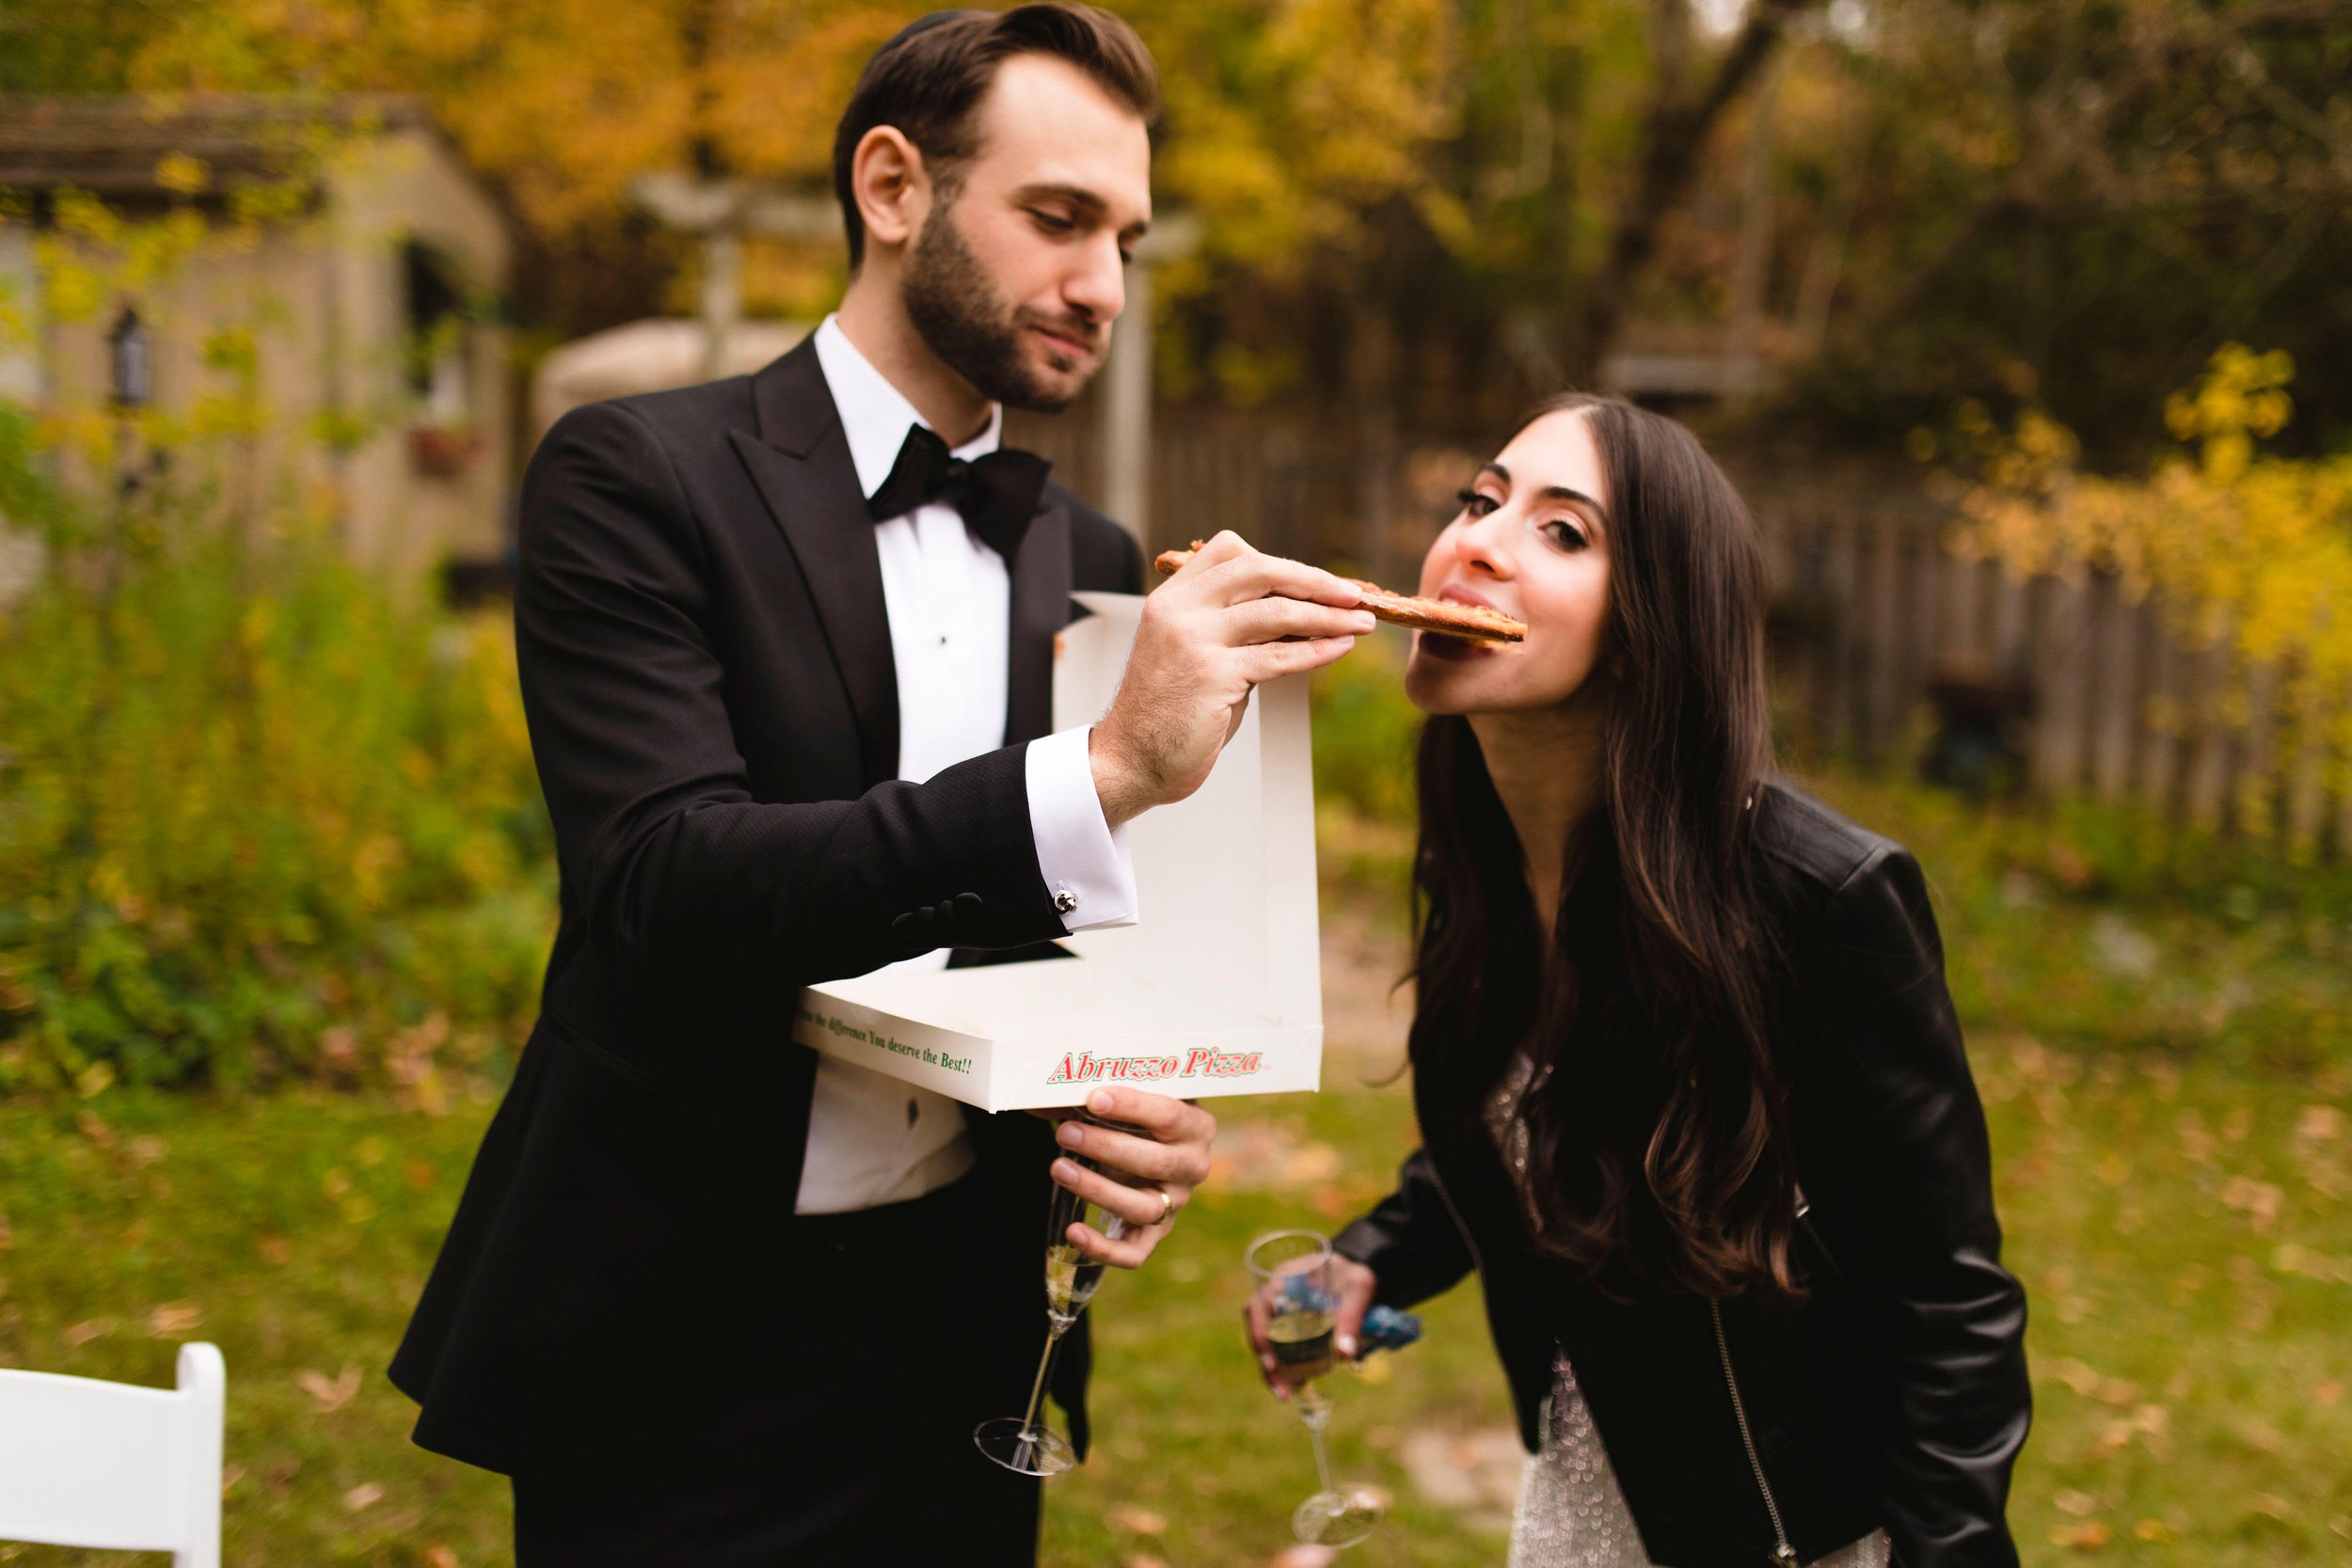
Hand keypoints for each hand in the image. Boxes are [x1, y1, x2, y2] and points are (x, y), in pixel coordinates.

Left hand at [1045, 1087, 1215, 1268]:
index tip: (1094, 1099)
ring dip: (1098, 1189)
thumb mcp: (1133, 1099)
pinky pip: (1135, 1253)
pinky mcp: (1156, 1234)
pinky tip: (1073, 1231)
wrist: (1152, 1145)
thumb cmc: (1138, 1114)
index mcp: (1197, 1126)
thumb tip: (1052, 1090)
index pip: (1169, 1115)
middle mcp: (1194, 1167)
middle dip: (1106, 1147)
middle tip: (1066, 1132)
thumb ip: (1104, 1095)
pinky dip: (1104, 1248)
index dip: (1132, 1107)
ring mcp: (1176, 1204)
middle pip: (1155, 1163)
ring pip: (1143, 1207)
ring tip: (1059, 1167)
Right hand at [1090, 531, 1371, 826]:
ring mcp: (1193, 641)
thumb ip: (1234, 629)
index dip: (1278, 562)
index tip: (1315, 581)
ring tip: (1361, 621)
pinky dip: (1318, 649)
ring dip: (1328, 616)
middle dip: (1315, 580)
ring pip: (1276, 612)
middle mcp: (1179, 611)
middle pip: (1259, 571)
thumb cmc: (1171, 712)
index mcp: (1171, 597)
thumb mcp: (1196, 654)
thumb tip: (1297, 615)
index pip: (1229, 552)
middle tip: (1354, 594)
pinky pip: (1279, 656)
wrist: (1132, 761)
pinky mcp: (1212, 676)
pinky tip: (1340, 647)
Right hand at [1243, 1253, 1377, 1401]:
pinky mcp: (1291, 1327)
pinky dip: (1285, 1368)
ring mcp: (1281, 1313)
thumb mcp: (1359, 1289)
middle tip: (1281, 1390)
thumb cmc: (1355, 1274)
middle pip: (1258, 1330)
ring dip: (1273, 1370)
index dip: (1258, 1334)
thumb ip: (1351, 1316)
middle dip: (1266, 1362)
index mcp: (1284, 1278)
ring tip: (1285, 1395)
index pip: (1258, 1305)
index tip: (1271, 1361)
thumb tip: (1344, 1356)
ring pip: (1267, 1343)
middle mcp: (1275, 1295)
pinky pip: (1281, 1348)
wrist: (1358, 1273)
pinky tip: (1293, 1387)